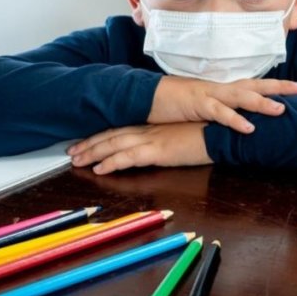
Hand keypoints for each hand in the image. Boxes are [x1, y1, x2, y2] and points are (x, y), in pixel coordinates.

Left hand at [67, 122, 211, 174]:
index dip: (101, 135)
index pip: (121, 129)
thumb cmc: (210, 132)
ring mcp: (152, 139)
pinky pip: (128, 157)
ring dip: (93, 153)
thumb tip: (161, 146)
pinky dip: (111, 162)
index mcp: (154, 125)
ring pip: (114, 144)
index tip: (85, 141)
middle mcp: (149, 129)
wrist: (225, 132)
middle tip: (71, 152)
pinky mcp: (159, 151)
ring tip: (76, 161)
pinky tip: (99, 169)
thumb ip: (170, 138)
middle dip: (89, 144)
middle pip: (112, 135)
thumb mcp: (185, 134)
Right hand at [147, 77, 296, 133]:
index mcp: (220, 89)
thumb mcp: (200, 105)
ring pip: (241, 96)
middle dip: (278, 87)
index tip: (295, 87)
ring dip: (261, 103)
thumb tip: (234, 118)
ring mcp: (209, 95)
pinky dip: (235, 120)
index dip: (273, 85)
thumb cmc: (171, 102)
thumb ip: (218, 110)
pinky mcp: (197, 105)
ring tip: (282, 110)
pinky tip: (250, 128)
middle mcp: (218, 88)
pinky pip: (219, 113)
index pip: (252, 84)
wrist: (146, 95)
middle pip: (254, 84)